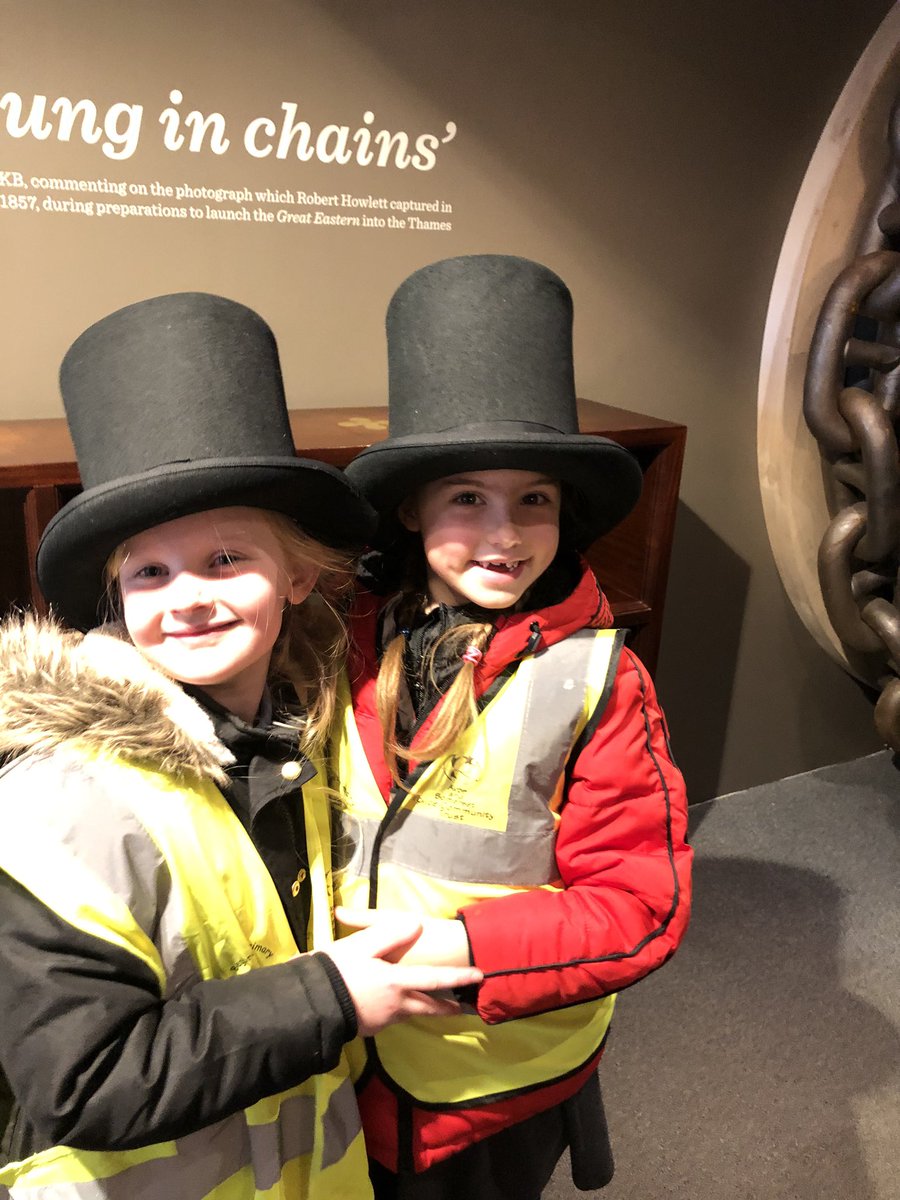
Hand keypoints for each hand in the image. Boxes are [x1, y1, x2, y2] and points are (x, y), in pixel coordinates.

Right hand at [322, 915, 481, 1036]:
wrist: (311, 1005)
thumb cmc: (337, 971)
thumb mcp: (362, 945)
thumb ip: (390, 934)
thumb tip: (416, 924)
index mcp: (396, 982)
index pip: (435, 980)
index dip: (458, 977)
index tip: (478, 976)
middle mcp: (395, 1004)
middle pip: (428, 1007)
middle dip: (446, 1006)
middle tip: (461, 1006)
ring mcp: (383, 1019)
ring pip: (409, 1014)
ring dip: (423, 1009)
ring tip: (429, 1005)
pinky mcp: (369, 1028)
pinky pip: (390, 1018)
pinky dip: (399, 1012)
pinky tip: (392, 1007)